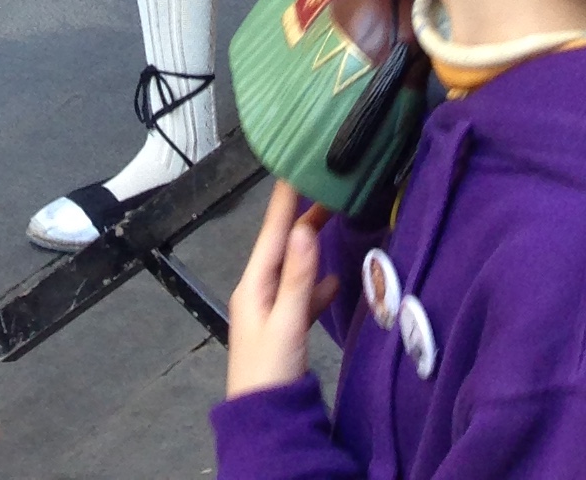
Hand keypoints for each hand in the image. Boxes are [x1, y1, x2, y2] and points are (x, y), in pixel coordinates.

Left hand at [225, 181, 337, 400]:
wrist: (264, 421)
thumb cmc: (270, 370)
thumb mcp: (287, 323)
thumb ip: (298, 278)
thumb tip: (306, 229)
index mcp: (253, 285)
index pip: (271, 232)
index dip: (285, 200)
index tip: (294, 164)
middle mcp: (258, 291)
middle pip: (282, 246)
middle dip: (302, 217)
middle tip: (325, 186)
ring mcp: (270, 310)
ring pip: (293, 268)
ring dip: (311, 246)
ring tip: (332, 220)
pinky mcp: (283, 328)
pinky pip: (300, 295)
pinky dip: (315, 283)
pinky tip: (332, 280)